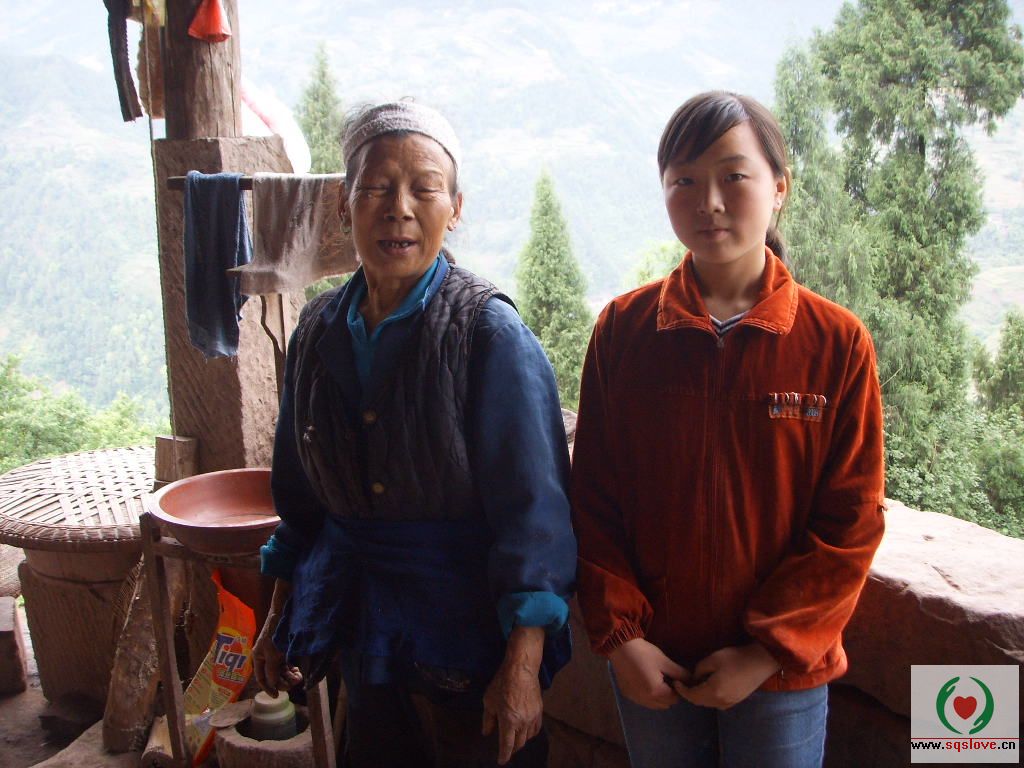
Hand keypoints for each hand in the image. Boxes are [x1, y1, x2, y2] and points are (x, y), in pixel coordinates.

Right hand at [252, 609, 301, 696]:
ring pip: (281, 671)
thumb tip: (273, 684)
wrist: (284, 613)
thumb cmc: (275, 632)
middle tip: (294, 683)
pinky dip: (292, 669)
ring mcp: (275, 654)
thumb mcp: (272, 653)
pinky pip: (287, 664)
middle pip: (273, 676)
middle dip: (283, 681)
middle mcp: (265, 657)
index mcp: (258, 657)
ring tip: (298, 677)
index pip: (261, 678)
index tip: (276, 696)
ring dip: (289, 676)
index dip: (268, 688)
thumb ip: (272, 670)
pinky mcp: (284, 650)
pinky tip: (298, 671)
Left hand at [482, 626, 544, 764]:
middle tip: (507, 750)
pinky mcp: (540, 711)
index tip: (501, 761)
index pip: (507, 745)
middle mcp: (523, 722)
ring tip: (515, 740)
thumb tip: (487, 732)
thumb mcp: (489, 700)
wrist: (521, 669)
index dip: (503, 755)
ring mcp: (533, 717)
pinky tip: (526, 731)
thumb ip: (488, 719)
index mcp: (509, 721)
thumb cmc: (501, 683)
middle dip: (512, 749)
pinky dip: (530, 733)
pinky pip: (536, 728)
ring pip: (528, 737)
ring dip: (521, 742)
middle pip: (519, 743)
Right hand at [609, 638, 689, 709]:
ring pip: (653, 705)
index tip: (674, 678)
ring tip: (654, 680)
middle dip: (668, 695)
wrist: (620, 647)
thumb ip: (680, 673)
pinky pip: (641, 700)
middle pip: (664, 704)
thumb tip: (691, 680)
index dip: (677, 689)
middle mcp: (645, 700)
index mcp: (656, 692)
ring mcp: (634, 698)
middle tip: (665, 679)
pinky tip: (643, 681)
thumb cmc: (645, 653)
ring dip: (657, 697)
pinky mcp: (627, 694)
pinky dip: (646, 695)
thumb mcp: (665, 661)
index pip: (675, 699)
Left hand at [672, 643, 779, 709]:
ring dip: (700, 696)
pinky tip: (709, 686)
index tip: (676, 682)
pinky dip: (710, 697)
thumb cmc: (735, 658)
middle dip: (690, 694)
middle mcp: (720, 702)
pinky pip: (717, 703)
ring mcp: (730, 703)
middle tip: (684, 683)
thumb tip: (695, 678)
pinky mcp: (736, 701)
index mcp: (713, 692)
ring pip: (708, 703)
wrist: (760, 662)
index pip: (692, 696)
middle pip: (699, 702)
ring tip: (695, 683)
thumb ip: (699, 670)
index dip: (682, 690)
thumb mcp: (713, 660)